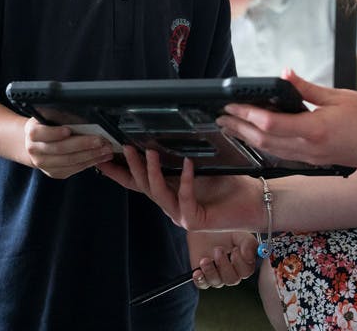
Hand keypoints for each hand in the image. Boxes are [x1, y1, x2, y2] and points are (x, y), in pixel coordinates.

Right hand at [24, 117, 112, 178]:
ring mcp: (44, 164)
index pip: (43, 133)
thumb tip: (84, 120)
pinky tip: (99, 157)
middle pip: (61, 149)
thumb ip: (63, 118)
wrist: (36, 144)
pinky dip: (89, 163)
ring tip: (105, 149)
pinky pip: (74, 169)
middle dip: (83, 144)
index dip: (55, 133)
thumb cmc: (47, 126)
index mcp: (33, 133)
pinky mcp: (54, 173)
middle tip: (100, 140)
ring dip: (91, 155)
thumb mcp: (51, 116)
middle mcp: (35, 150)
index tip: (68, 130)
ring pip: (70, 161)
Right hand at [101, 148, 261, 232]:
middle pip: (142, 186)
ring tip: (149, 151)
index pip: (137, 183)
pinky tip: (187, 164)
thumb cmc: (229, 185)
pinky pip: (184, 198)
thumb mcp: (198, 167)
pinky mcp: (195, 220)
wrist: (253, 202)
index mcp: (169, 193)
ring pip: (158, 193)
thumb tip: (161, 136)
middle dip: (131, 166)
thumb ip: (178, 160)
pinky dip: (185, 180)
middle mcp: (170, 206)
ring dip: (152, 171)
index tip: (103, 159)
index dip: (119, 172)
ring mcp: (181, 215)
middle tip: (125, 146)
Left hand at [189, 231, 258, 288]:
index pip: (246, 271)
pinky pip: (202, 284)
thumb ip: (248, 243)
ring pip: (217, 282)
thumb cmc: (223, 230)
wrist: (204, 228)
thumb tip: (250, 256)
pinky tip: (198, 272)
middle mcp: (231, 272)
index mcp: (243, 262)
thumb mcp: (238, 232)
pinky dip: (200, 279)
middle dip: (224, 265)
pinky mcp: (203, 276)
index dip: (240, 263)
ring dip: (211, 271)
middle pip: (232, 279)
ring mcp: (217, 275)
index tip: (235, 250)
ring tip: (205, 259)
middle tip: (218, 250)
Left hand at [218, 70, 356, 168]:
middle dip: (239, 128)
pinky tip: (257, 137)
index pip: (270, 124)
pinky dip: (264, 145)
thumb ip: (307, 88)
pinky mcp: (314, 161)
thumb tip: (284, 74)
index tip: (231, 104)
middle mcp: (309, 147)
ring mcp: (311, 157)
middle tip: (221, 116)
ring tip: (231, 126)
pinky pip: (282, 155)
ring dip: (248, 138)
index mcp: (314, 129)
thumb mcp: (338, 97)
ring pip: (270, 151)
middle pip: (263, 141)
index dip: (247, 114)